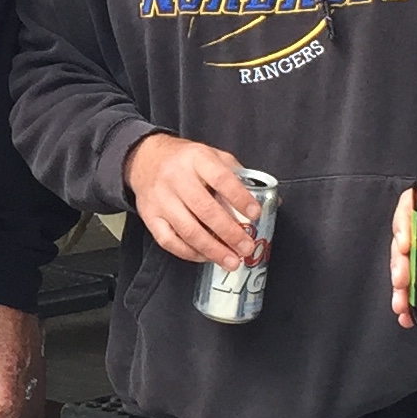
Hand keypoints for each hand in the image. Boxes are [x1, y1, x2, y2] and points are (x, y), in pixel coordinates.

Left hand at [0, 300, 44, 417]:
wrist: (10, 284)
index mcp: (6, 362)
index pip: (4, 402)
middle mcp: (21, 367)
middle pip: (15, 410)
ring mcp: (27, 363)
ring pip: (21, 403)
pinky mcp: (26, 358)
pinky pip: (21, 391)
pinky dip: (12, 408)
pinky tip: (2, 413)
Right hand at [125, 134, 262, 266]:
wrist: (145, 160)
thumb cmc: (186, 161)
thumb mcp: (212, 156)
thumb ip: (238, 176)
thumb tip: (271, 201)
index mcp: (197, 159)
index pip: (221, 178)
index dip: (239, 197)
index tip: (255, 214)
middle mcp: (177, 178)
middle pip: (205, 209)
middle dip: (229, 232)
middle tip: (246, 247)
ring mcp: (161, 199)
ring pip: (188, 230)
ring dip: (213, 249)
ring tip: (232, 261)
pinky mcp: (150, 217)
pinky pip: (170, 241)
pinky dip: (190, 253)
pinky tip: (206, 257)